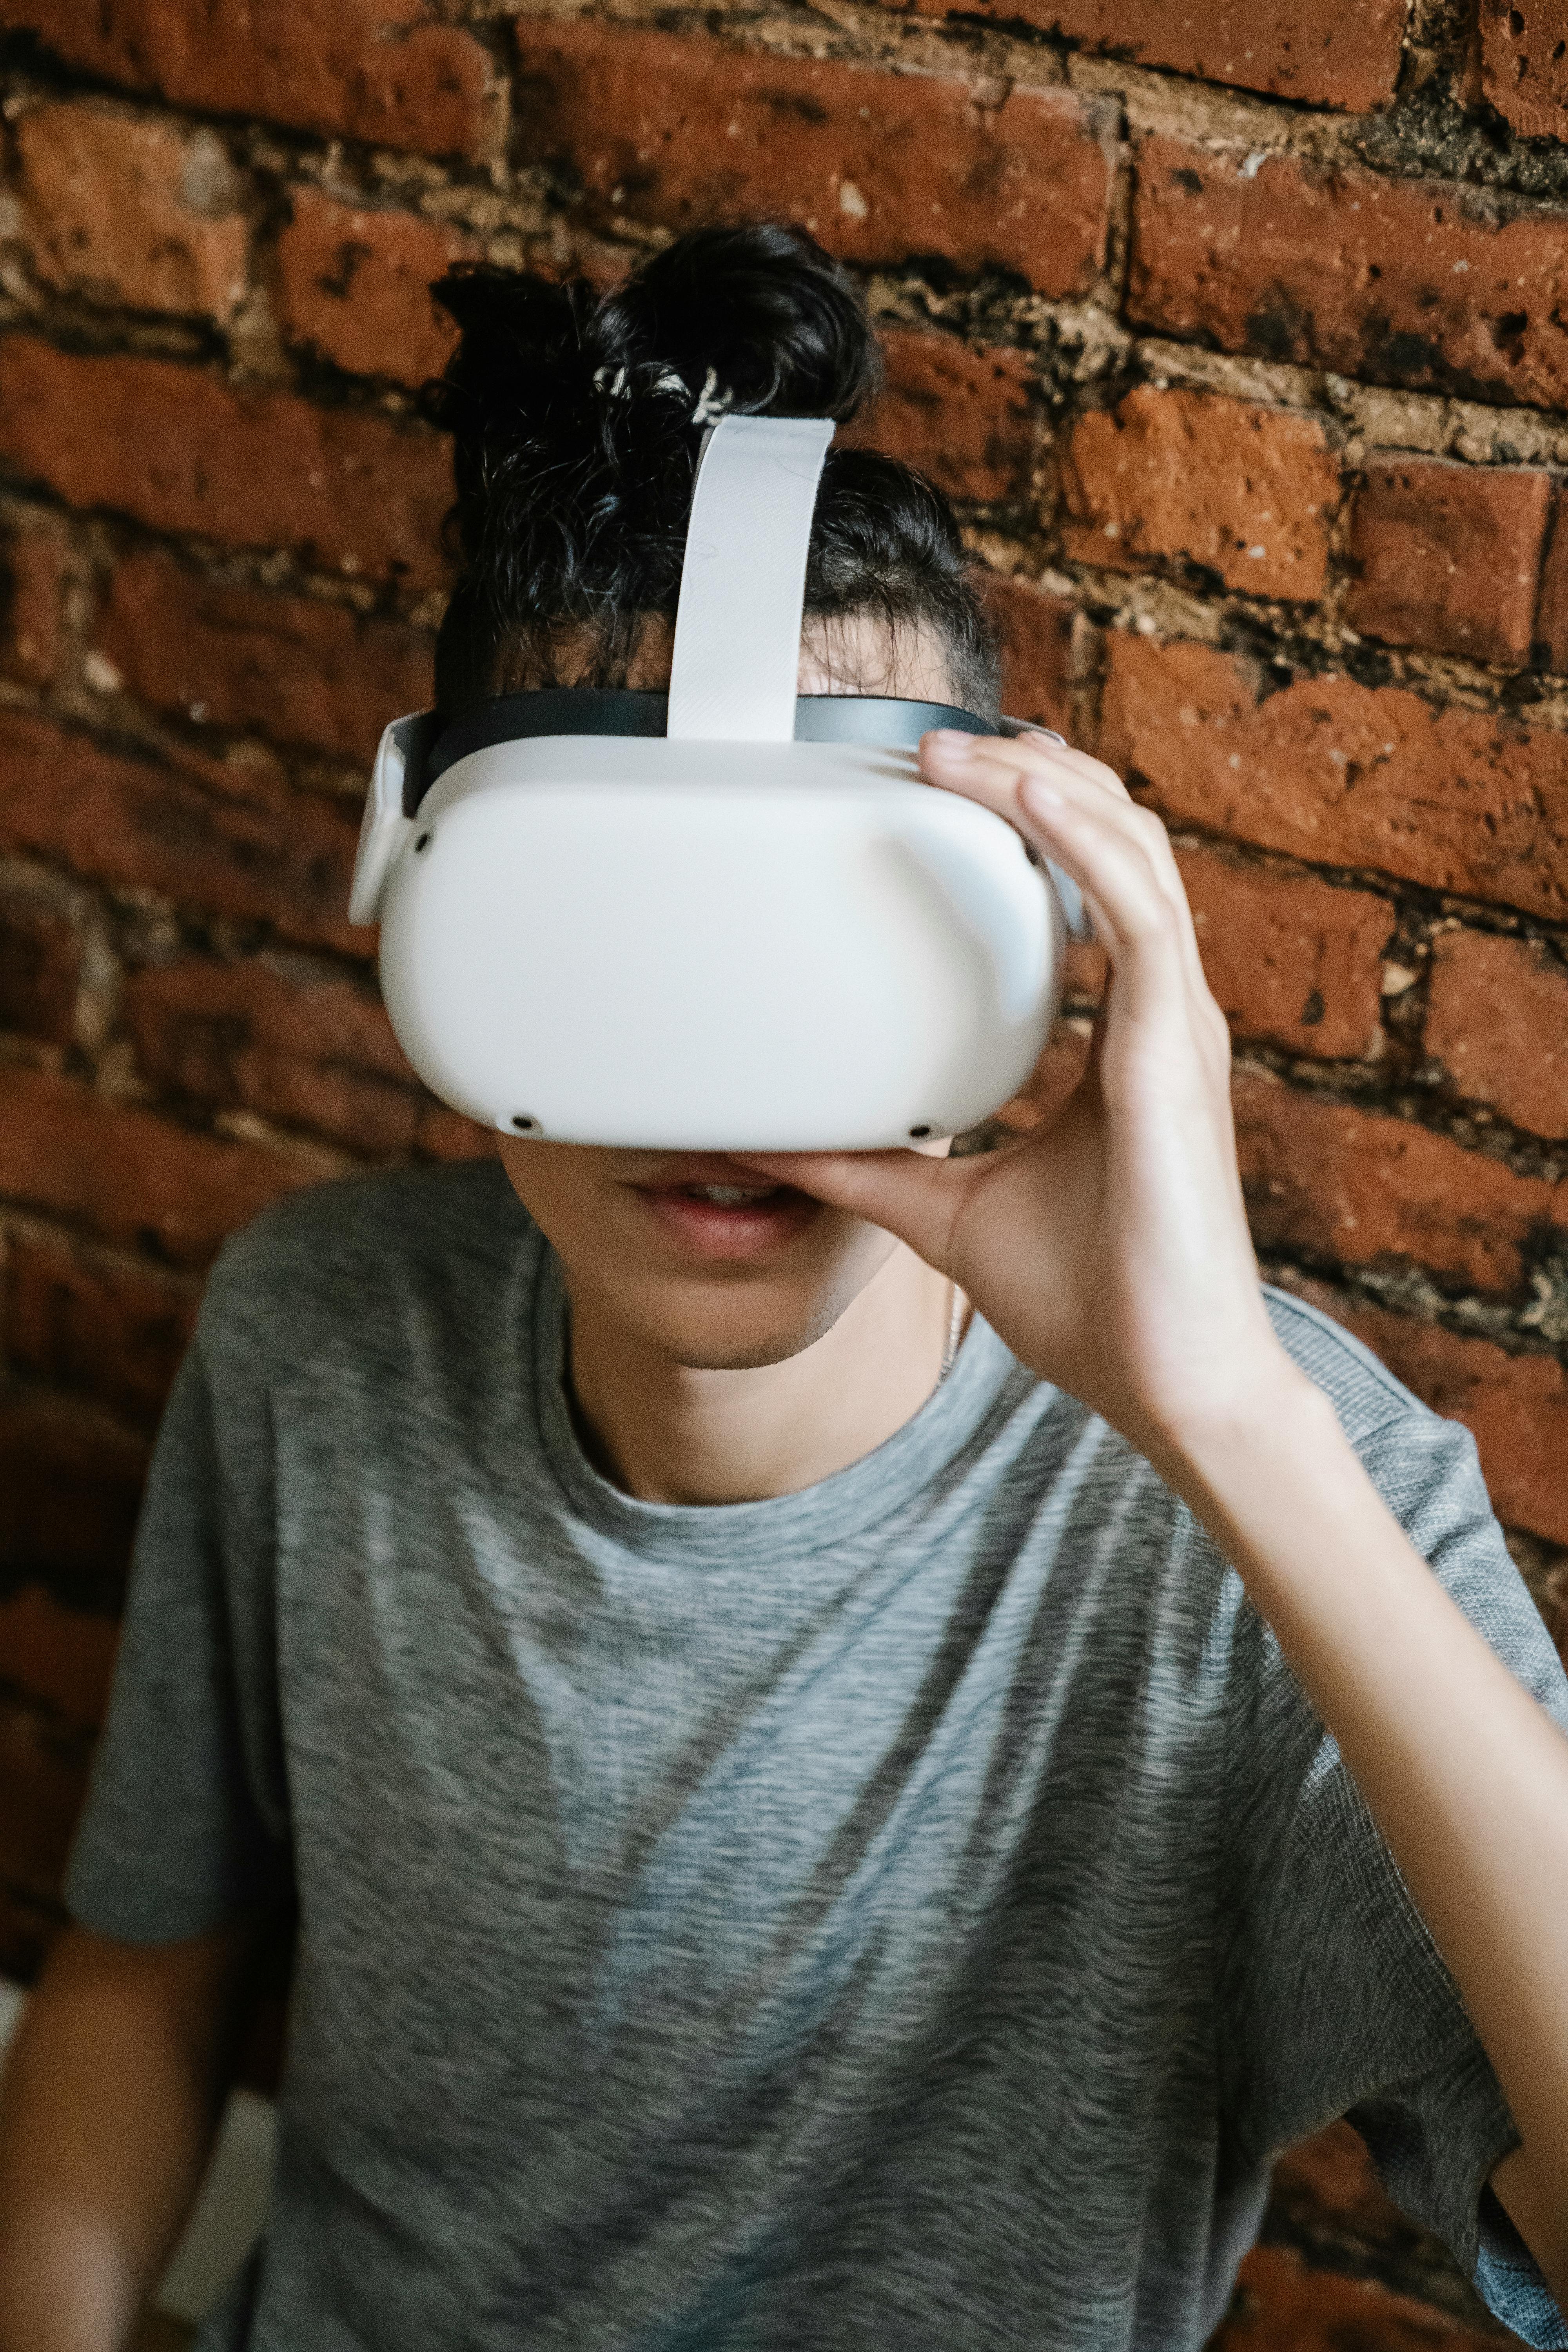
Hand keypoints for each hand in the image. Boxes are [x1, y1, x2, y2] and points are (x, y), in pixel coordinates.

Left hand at [737, 728, 1304, 1469]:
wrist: (1170, 1386)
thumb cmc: (1094, 1301)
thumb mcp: (946, 1208)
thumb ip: (866, 1166)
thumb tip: (768, 1140)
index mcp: (1120, 1039)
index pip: (1084, 891)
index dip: (1027, 823)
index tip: (943, 787)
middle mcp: (1158, 1016)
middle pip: (1110, 845)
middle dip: (1032, 776)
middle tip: (936, 743)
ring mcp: (1175, 1028)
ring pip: (1128, 853)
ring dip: (1044, 786)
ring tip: (960, 747)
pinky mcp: (1173, 1053)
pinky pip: (1137, 914)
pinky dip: (1081, 842)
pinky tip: (1025, 795)